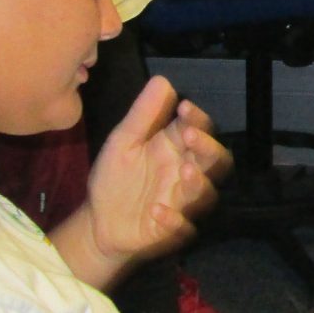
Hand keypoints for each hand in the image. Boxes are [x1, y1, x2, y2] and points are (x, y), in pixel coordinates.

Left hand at [80, 77, 230, 267]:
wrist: (97, 222)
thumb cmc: (115, 178)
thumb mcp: (122, 142)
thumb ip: (143, 115)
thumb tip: (162, 80)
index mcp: (176, 149)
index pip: (200, 129)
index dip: (197, 118)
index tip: (183, 107)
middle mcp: (186, 174)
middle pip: (216, 161)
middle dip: (207, 147)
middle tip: (189, 135)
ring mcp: (183, 204)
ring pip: (207, 195)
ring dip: (198, 183)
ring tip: (183, 171)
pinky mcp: (174, 232)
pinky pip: (185, 229)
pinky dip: (174, 221)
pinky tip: (157, 211)